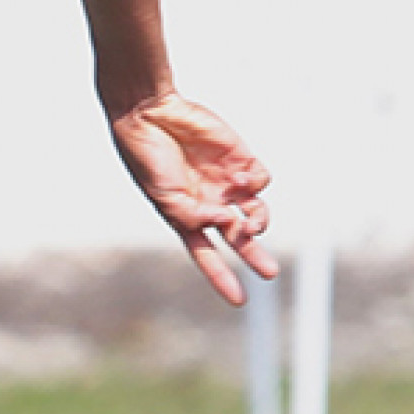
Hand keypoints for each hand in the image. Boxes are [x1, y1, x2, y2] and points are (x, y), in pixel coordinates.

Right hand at [110, 91, 275, 306]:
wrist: (150, 114)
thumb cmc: (146, 156)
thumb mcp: (162, 194)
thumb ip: (193, 214)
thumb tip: (227, 222)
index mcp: (185, 214)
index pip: (206, 252)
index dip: (221, 276)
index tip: (238, 299)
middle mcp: (208, 201)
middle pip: (239, 236)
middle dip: (254, 254)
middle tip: (268, 272)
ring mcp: (225, 181)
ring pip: (255, 211)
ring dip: (258, 220)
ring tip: (251, 220)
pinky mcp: (240, 158)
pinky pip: (259, 181)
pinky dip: (254, 185)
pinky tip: (237, 177)